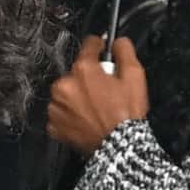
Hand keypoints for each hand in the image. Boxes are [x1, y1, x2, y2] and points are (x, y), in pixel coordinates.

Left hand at [44, 34, 152, 150]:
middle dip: (88, 78)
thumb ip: (124, 52)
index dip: (98, 47)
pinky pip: (61, 113)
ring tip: (95, 107)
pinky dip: (71, 115)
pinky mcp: (54, 125)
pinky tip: (86, 119)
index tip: (100, 48)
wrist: (118, 147)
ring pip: (66, 93)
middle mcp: (65, 86)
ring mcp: (57, 106)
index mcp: (83, 70)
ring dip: (78, 97)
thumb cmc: (126, 115)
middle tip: (104, 90)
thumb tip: (118, 42)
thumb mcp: (135, 76)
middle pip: (76, 73)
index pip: (88, 46)